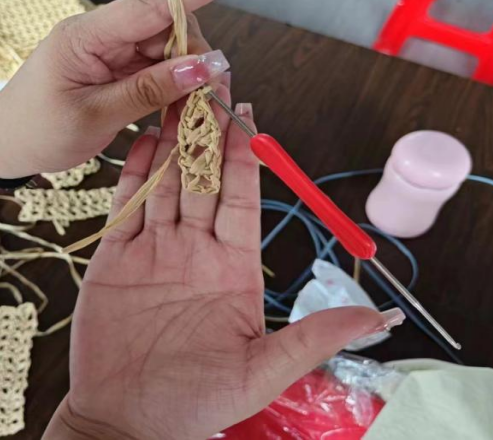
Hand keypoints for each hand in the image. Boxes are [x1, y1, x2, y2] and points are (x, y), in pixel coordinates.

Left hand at [0, 0, 276, 178]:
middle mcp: (103, 33)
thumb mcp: (94, 116)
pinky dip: (174, 90)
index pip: (157, 1)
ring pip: (171, 50)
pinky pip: (159, 69)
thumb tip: (208, 65)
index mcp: (88, 34)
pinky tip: (178, 112)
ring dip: (188, 80)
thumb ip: (152, 89)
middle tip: (212, 102)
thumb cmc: (35, 131)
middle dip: (199, 57)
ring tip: (190, 116)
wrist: (0, 146)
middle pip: (172, 26)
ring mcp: (110, 49)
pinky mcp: (115, 67)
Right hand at [44, 89, 402, 439]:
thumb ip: (314, 337)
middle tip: (208, 85)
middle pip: (201, 179)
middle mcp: (194, 251)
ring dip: (169, 141)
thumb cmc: (192, 405)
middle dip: (204, 132)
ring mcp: (154, 251)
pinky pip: (126, 206)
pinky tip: (139, 141)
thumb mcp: (262, 373)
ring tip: (173, 97)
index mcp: (232, 269)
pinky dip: (132, 173)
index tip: (248, 117)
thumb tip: (377, 316)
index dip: (244, 156)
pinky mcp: (115, 258)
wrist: (124, 422)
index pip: (241, 198)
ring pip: (165, 183)